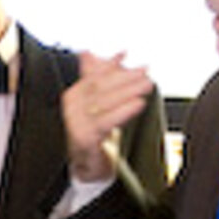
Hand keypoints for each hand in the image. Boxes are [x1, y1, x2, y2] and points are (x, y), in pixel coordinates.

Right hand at [62, 51, 153, 179]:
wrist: (88, 165)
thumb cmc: (92, 132)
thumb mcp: (95, 103)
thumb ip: (93, 77)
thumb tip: (88, 53)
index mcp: (74, 95)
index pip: (93, 75)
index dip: (110, 64)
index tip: (126, 54)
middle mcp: (72, 107)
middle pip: (101, 87)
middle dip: (125, 77)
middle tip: (145, 71)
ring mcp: (77, 123)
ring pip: (105, 102)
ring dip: (128, 91)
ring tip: (147, 84)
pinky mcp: (85, 138)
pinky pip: (107, 121)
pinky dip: (124, 110)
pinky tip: (139, 104)